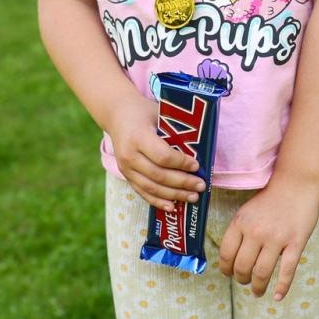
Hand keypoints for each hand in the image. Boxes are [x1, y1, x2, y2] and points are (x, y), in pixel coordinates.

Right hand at [104, 96, 204, 210]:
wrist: (117, 115)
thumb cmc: (144, 112)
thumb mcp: (159, 113)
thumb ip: (176, 130)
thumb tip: (201, 149)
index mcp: (138, 136)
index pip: (163, 156)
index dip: (181, 164)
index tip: (197, 166)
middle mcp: (129, 155)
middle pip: (158, 175)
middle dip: (182, 183)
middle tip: (201, 185)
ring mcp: (125, 168)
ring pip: (151, 187)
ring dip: (174, 195)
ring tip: (193, 197)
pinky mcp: (125, 176)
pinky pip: (142, 192)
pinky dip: (158, 201)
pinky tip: (173, 207)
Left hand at [218, 176, 318, 299]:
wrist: (297, 183)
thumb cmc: (271, 198)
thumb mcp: (247, 211)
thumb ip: (239, 232)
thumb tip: (231, 259)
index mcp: (240, 223)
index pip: (226, 255)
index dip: (226, 270)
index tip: (229, 274)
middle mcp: (256, 232)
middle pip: (242, 267)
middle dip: (242, 280)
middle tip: (245, 282)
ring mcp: (277, 238)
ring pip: (262, 273)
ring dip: (258, 287)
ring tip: (258, 291)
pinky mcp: (296, 242)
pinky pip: (287, 270)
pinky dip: (282, 287)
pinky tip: (277, 296)